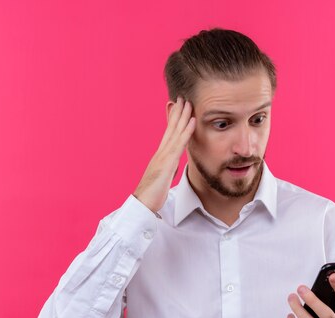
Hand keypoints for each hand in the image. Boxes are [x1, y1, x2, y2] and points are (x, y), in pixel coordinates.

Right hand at [133, 96, 195, 212]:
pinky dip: (186, 131)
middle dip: (177, 112)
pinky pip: (179, 143)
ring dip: (182, 116)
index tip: (177, 108)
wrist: (142, 203)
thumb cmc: (152, 195)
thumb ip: (167, 169)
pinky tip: (192, 121)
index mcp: (160, 156)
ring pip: (175, 132)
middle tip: (182, 98)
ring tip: (188, 103)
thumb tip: (172, 165)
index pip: (168, 134)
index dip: (173, 120)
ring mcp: (163, 156)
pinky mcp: (167, 162)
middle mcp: (161, 153)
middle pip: (170, 128)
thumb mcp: (162, 179)